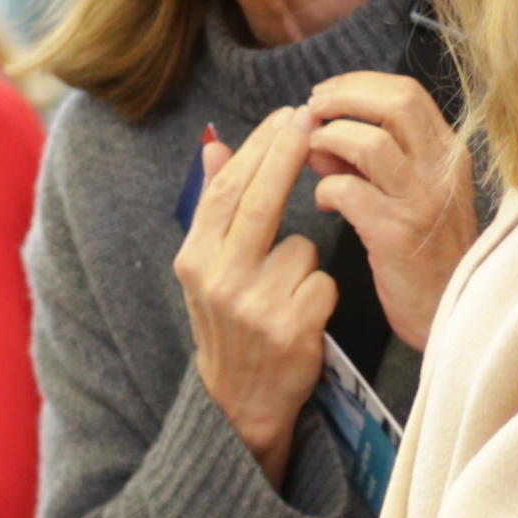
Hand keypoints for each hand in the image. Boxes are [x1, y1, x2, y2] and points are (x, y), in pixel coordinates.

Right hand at [175, 110, 342, 475]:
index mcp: (194, 260)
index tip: (286, 115)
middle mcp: (219, 281)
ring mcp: (255, 307)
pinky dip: (320, 292)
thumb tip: (215, 145)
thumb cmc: (229, 323)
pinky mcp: (292, 330)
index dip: (258, 147)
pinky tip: (302, 314)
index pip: (226, 190)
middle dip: (286, 155)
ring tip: (285, 290)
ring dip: (304, 260)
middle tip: (310, 119)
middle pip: (259, 202)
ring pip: (302, 247)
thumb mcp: (208, 268)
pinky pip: (323, 282)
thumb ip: (214, 208)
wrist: (240, 403)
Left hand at [299, 71, 481, 350]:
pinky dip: (326, 190)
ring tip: (313, 156)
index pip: (408, 93)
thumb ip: (369, 161)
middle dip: (343, 98)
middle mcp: (442, 171)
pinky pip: (349, 191)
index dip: (360, 84)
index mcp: (448, 154)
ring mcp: (422, 201)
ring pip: (369, 142)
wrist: (447, 314)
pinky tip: (326, 203)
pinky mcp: (397, 234)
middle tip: (311, 110)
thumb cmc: (425, 254)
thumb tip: (318, 136)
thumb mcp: (410, 195)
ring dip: (329, 140)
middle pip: (394, 104)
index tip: (327, 93)